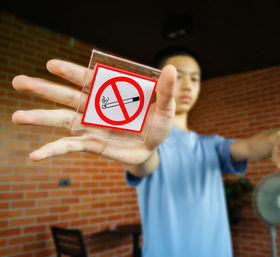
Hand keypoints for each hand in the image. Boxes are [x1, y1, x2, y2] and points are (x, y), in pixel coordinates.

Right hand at [11, 59, 176, 165]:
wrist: (154, 148)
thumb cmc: (157, 125)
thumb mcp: (165, 108)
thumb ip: (165, 91)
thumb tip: (171, 69)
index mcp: (111, 94)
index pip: (89, 79)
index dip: (71, 72)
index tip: (51, 65)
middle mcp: (96, 108)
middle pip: (67, 96)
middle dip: (43, 89)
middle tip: (18, 81)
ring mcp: (90, 126)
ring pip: (61, 120)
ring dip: (39, 118)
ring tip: (17, 116)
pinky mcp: (91, 144)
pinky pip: (68, 147)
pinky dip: (52, 150)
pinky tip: (34, 156)